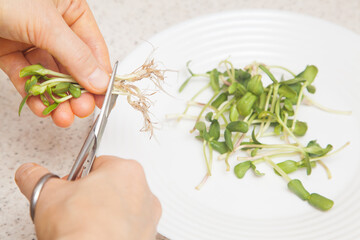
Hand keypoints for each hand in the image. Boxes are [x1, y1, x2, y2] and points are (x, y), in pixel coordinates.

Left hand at [0, 0, 110, 126]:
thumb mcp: (45, 23)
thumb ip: (75, 55)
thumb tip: (100, 80)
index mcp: (70, 10)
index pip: (93, 48)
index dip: (100, 75)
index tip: (103, 99)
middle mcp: (53, 26)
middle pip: (73, 66)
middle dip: (77, 91)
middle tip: (81, 109)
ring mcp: (30, 39)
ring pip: (50, 75)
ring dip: (57, 98)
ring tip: (62, 116)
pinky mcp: (9, 51)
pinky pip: (26, 76)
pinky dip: (33, 93)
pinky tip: (41, 106)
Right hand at [15, 156, 161, 239]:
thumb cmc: (82, 229)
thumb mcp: (48, 195)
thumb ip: (38, 178)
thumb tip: (31, 173)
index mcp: (126, 170)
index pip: (97, 164)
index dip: (77, 179)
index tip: (69, 190)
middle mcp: (143, 190)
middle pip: (111, 185)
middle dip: (93, 195)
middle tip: (75, 208)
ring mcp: (148, 215)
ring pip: (122, 206)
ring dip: (106, 212)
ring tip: (86, 225)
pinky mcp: (147, 235)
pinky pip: (128, 226)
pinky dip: (115, 229)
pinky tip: (98, 235)